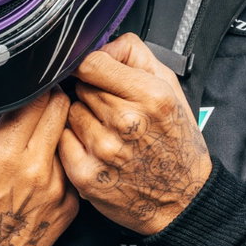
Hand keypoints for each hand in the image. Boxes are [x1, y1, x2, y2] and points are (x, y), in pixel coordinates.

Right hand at [0, 89, 77, 245]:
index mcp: (5, 155)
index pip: (39, 99)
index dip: (33, 84)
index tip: (24, 81)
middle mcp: (38, 170)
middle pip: (62, 109)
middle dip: (49, 98)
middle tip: (34, 99)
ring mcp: (58, 190)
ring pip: (69, 137)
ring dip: (56, 128)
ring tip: (35, 131)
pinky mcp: (69, 207)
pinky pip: (71, 167)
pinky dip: (59, 159)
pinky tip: (38, 164)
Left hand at [60, 33, 211, 234]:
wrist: (182, 200)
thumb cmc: (176, 143)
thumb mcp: (170, 88)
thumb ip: (134, 55)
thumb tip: (100, 45)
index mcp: (150, 96)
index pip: (92, 62)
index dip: (91, 67)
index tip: (94, 74)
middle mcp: (126, 122)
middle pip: (81, 87)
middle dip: (93, 94)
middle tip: (112, 111)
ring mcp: (103, 150)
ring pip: (70, 112)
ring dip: (83, 118)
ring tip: (107, 131)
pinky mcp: (85, 175)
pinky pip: (62, 140)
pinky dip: (74, 142)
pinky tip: (95, 149)